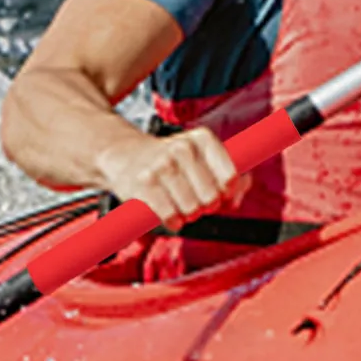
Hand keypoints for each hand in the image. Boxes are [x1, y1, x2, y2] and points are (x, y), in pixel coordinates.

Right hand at [93, 127, 249, 229]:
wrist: (124, 154)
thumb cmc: (172, 161)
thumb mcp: (203, 158)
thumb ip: (231, 177)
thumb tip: (236, 199)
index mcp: (203, 139)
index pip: (231, 177)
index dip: (227, 193)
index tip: (218, 192)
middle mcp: (183, 148)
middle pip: (212, 197)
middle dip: (207, 206)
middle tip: (195, 200)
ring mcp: (161, 166)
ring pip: (193, 209)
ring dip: (189, 215)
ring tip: (180, 204)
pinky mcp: (143, 185)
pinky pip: (171, 217)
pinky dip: (174, 222)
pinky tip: (169, 214)